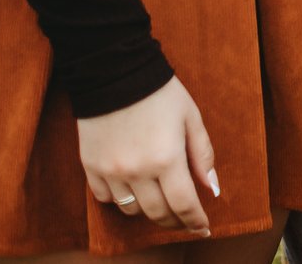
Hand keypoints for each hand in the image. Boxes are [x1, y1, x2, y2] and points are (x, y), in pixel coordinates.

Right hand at [76, 76, 218, 234]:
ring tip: (161, 203)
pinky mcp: (90, 167)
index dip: (195, 221)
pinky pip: (105, 199)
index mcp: (166, 158)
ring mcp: (110, 171)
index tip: (204, 228)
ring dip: (149, 211)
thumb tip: (212, 188)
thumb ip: (202, 155)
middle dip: (175, 222)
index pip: (183, 204)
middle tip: (186, 221)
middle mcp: (136, 171)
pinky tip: (133, 190)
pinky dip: (121, 200)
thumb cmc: (161, 93)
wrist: (114, 73)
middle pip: (157, 213)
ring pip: (131, 210)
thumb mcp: (191, 118)